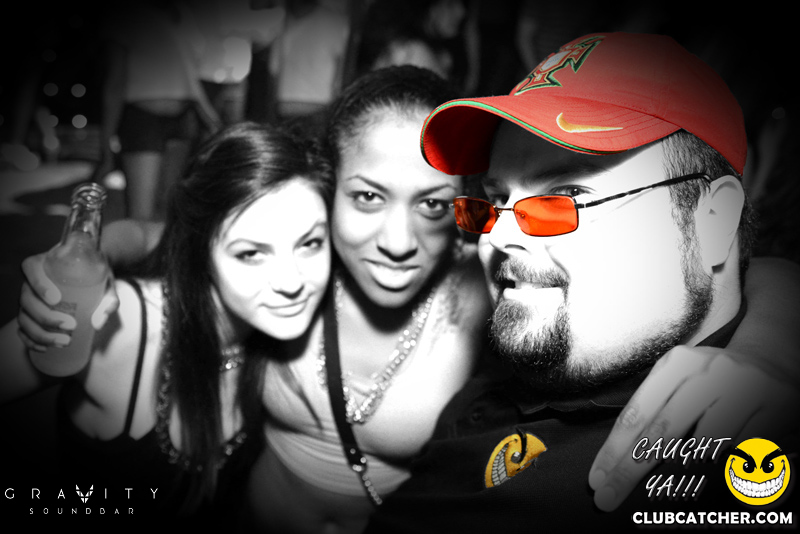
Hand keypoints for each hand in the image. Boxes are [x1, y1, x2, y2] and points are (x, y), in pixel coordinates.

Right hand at [17, 253, 119, 350]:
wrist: (92, 277)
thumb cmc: (97, 276)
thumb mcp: (107, 282)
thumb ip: (109, 299)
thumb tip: (98, 322)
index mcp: (46, 263)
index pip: (31, 269)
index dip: (39, 284)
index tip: (56, 299)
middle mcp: (31, 280)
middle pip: (26, 299)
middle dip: (45, 316)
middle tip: (70, 325)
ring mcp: (29, 299)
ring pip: (23, 317)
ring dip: (40, 333)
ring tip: (64, 342)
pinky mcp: (30, 314)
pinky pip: (22, 329)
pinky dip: (30, 340)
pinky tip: (44, 348)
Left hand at [588, 345, 799, 511]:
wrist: (771, 363)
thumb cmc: (710, 382)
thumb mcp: (677, 383)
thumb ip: (652, 414)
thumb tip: (616, 462)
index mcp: (677, 364)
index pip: (637, 414)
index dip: (614, 450)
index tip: (597, 480)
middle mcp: (709, 372)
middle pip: (661, 432)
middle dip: (631, 470)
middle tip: (608, 499)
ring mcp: (745, 388)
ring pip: (705, 446)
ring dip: (686, 471)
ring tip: (673, 484)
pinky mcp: (776, 407)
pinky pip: (741, 451)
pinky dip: (727, 466)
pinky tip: (721, 470)